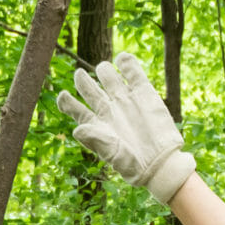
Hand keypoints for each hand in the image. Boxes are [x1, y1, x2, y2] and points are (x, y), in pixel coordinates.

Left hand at [56, 52, 195, 204]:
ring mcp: (125, 100)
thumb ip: (95, 140)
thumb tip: (77, 129)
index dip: (66, 101)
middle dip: (82, 80)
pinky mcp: (144, 93)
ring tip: (104, 70)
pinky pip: (133, 72)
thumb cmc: (134, 165)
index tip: (63, 95)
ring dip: (103, 69)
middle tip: (79, 75)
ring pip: (108, 76)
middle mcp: (108, 110)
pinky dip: (127, 63)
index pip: (74, 108)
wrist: (161, 163)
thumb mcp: (112, 155)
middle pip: (89, 89)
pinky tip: (122, 59)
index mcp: (96, 125)